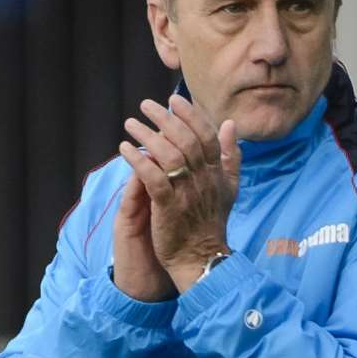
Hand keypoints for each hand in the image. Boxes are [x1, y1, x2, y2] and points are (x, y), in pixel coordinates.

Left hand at [119, 95, 241, 292]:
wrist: (201, 258)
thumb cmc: (210, 222)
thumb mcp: (229, 187)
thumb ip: (230, 156)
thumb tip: (229, 124)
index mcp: (218, 173)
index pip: (206, 135)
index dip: (190, 114)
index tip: (174, 99)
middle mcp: (204, 179)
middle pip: (185, 140)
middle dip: (164, 118)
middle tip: (145, 105)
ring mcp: (187, 193)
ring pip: (169, 155)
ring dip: (147, 136)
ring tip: (131, 124)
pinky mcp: (168, 208)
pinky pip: (153, 178)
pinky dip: (138, 161)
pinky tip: (125, 149)